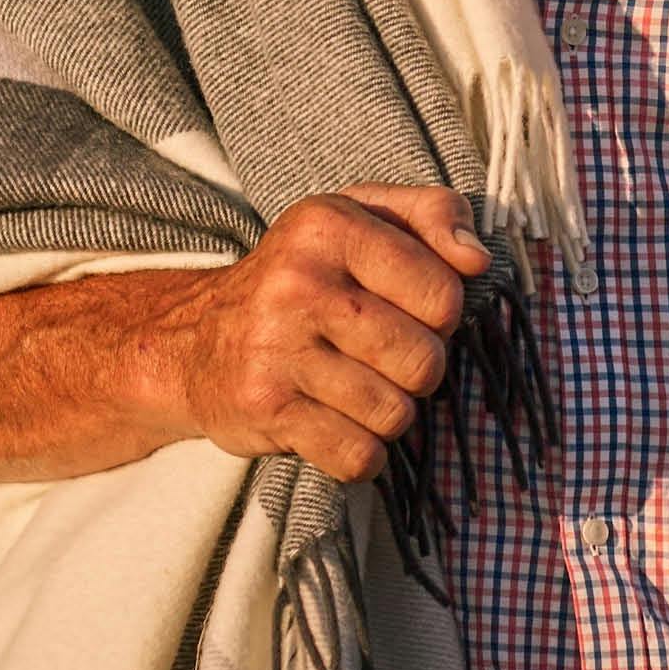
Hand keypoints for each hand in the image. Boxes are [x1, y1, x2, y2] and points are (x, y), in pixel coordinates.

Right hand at [154, 184, 491, 483]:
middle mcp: (299, 282)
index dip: (440, 314)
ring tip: (353, 389)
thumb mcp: (357, 218)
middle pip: (424, 362)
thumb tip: (478, 259)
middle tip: (379, 357)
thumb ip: (430, 213)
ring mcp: (278, 348)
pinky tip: (333, 424)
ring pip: (395, 415)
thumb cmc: (298, 278)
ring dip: (386, 414)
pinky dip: (359, 453)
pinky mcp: (265, 407)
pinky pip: (357, 456)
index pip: (444, 294)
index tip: (405, 310)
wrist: (190, 341)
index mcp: (329, 226)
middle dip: (415, 371)